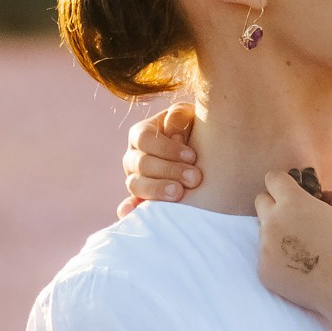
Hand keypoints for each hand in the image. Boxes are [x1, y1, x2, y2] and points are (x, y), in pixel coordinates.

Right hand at [118, 97, 199, 214]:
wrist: (202, 155)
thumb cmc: (194, 131)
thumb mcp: (188, 117)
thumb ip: (178, 117)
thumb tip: (172, 132)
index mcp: (140, 135)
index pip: (144, 139)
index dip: (167, 148)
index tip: (192, 156)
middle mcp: (133, 157)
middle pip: (141, 164)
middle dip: (169, 170)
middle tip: (195, 178)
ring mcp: (135, 180)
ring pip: (136, 185)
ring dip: (157, 190)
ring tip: (180, 194)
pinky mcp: (142, 199)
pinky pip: (131, 206)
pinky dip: (130, 210)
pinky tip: (129, 213)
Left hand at [255, 168, 331, 316]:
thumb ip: (331, 194)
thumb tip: (321, 196)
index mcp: (292, 202)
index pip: (272, 179)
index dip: (283, 184)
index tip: (291, 193)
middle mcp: (273, 222)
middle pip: (261, 203)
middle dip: (275, 206)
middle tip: (296, 221)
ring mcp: (265, 248)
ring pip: (264, 232)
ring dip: (278, 235)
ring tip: (304, 251)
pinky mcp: (264, 272)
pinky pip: (266, 258)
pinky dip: (278, 261)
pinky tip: (299, 269)